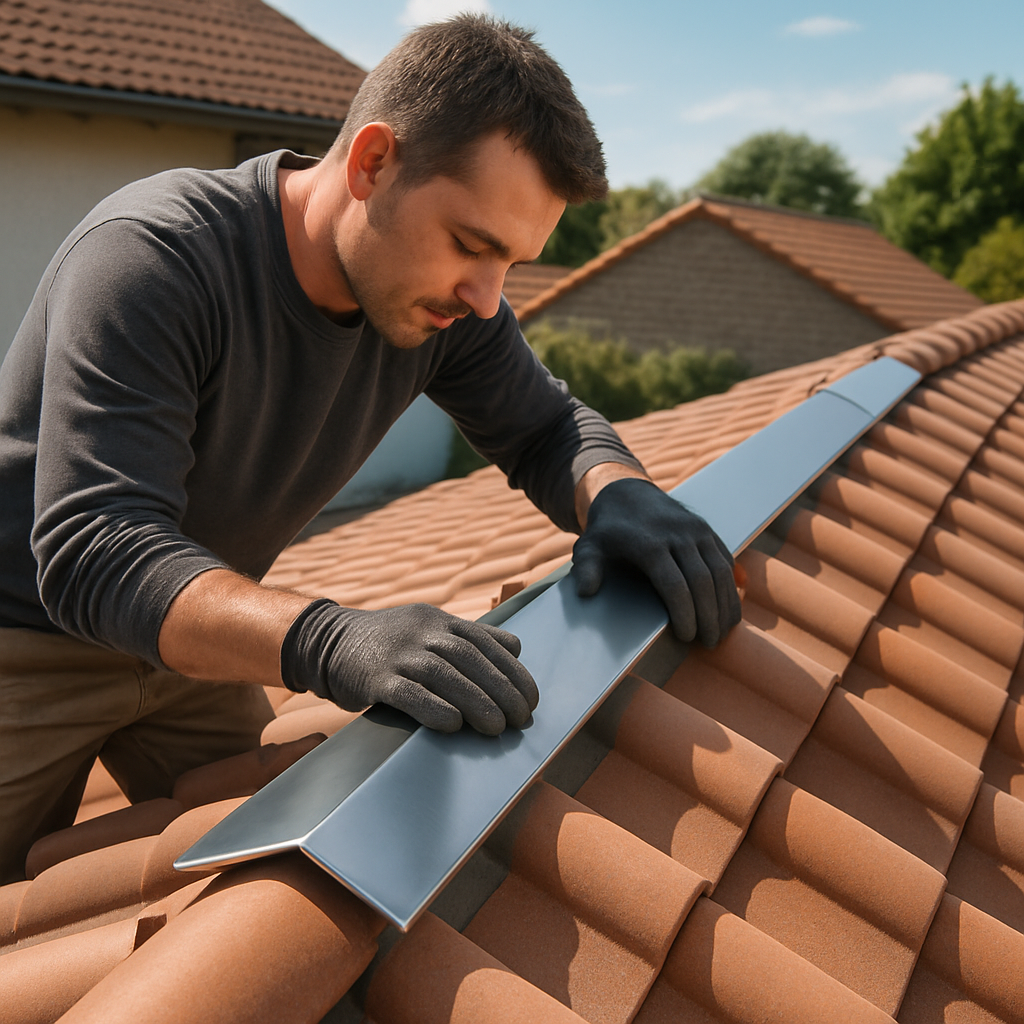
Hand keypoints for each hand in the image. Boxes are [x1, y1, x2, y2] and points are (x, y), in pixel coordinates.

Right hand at [280, 599, 538, 734]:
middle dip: (501, 690)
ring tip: (497, 728)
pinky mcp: (374, 678)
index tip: (531, 699)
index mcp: (438, 620)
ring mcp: (397, 654)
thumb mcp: (429, 627)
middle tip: (521, 718)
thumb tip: (517, 648)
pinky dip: (432, 708)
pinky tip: (453, 725)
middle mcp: (421, 632)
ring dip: (476, 702)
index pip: (485, 643)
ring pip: (443, 675)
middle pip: (469, 659)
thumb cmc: (390, 642)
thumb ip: (470, 637)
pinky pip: (407, 693)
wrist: (328, 641)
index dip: (512, 672)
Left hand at [572, 477, 740, 646]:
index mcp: (649, 543)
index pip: (674, 584)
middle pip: (703, 581)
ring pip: (721, 571)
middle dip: (709, 616)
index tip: (686, 637)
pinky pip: (726, 560)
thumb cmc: (607, 530)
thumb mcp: (589, 547)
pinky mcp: (707, 529)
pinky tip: (729, 610)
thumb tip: (586, 592)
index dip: (684, 614)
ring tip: (722, 632)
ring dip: (725, 604)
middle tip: (708, 643)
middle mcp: (678, 534)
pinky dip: (731, 587)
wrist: (625, 492)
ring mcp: (696, 530)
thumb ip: (586, 568)